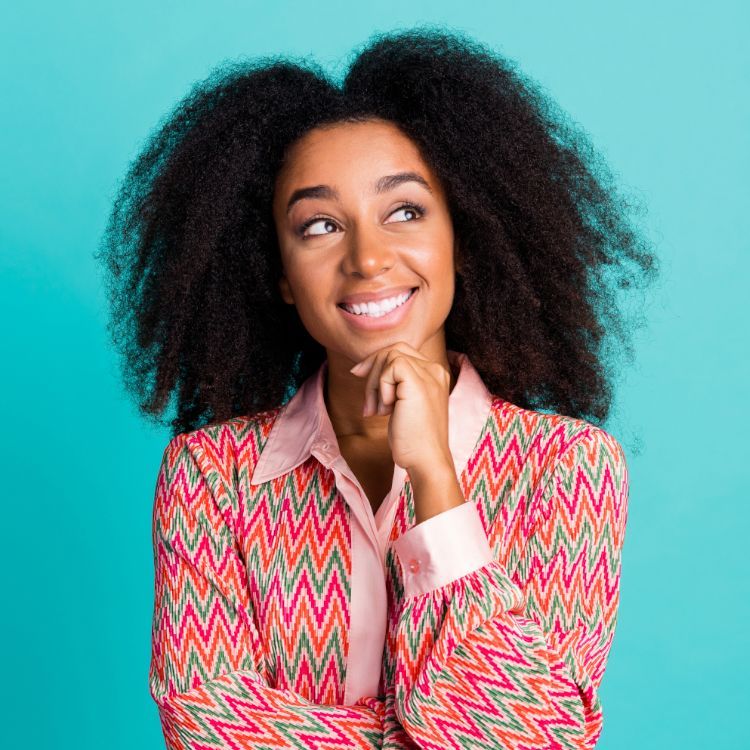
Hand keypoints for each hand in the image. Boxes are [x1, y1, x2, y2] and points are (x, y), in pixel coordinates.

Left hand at [349, 341, 452, 475]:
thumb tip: (363, 367)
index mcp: (435, 374)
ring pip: (389, 357)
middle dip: (372, 368)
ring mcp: (429, 375)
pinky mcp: (418, 382)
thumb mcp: (402, 404)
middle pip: (394, 349)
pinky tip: (386, 409)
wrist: (425, 460)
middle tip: (367, 401)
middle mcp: (435, 370)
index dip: (377, 361)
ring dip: (374, 384)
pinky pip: (389, 368)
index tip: (358, 375)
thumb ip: (394, 384)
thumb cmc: (412, 438)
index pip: (402, 351)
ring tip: (377, 410)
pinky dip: (380, 387)